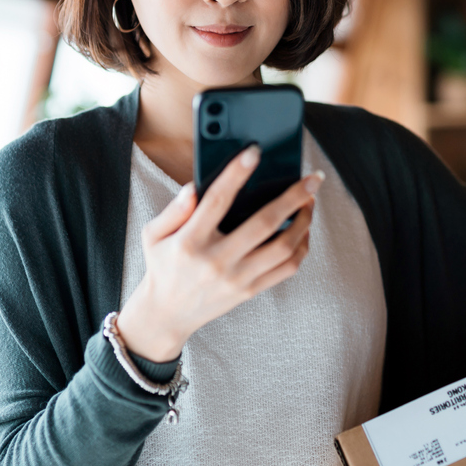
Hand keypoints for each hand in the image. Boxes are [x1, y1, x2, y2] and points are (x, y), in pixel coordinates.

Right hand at [116, 144, 321, 360]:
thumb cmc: (163, 265)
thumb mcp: (153, 234)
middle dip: (293, 197)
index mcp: (190, 241)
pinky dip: (302, 247)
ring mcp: (237, 278)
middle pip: (264, 223)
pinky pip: (287, 269)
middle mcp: (217, 260)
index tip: (254, 153)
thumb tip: (194, 187)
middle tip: (312, 178)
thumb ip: (173, 209)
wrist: (167, 313)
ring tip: (309, 201)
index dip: (236, 174)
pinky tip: (303, 230)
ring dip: (304, 221)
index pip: (217, 201)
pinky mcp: (250, 290)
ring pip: (283, 247)